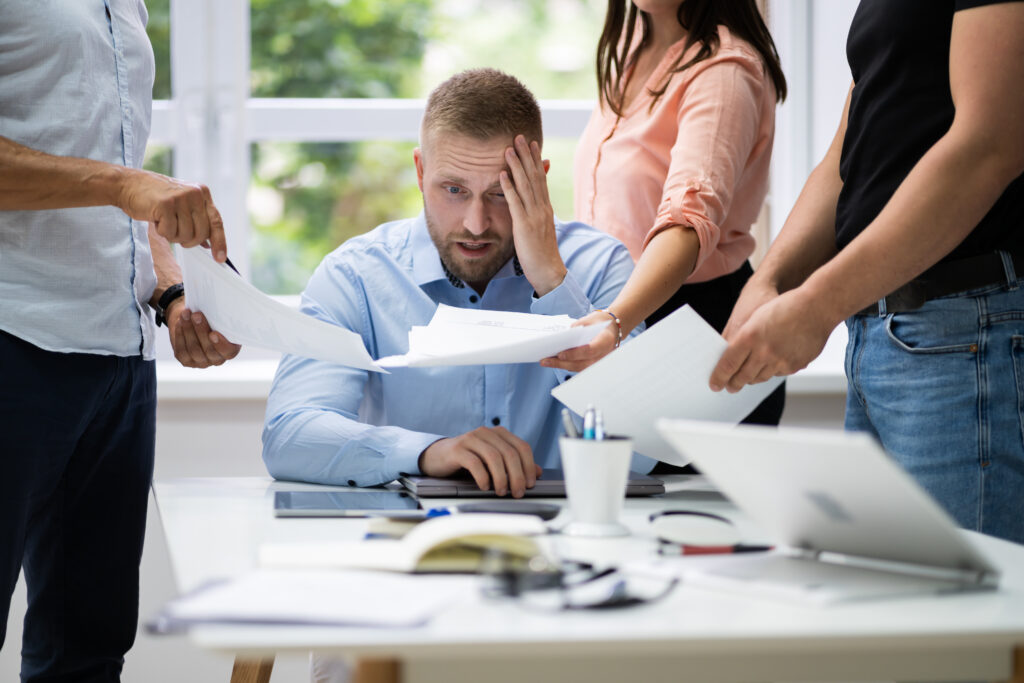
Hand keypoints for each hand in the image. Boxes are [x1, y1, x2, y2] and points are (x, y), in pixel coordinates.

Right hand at [117, 168, 227, 261]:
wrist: (128, 185)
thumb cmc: (155, 198)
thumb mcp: (181, 204)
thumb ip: (196, 220)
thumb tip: (208, 244)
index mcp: (202, 193)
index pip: (216, 221)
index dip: (219, 242)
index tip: (220, 258)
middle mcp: (195, 194)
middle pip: (202, 233)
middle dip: (189, 241)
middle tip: (176, 234)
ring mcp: (181, 198)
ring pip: (186, 234)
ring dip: (173, 235)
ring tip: (164, 222)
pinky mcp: (166, 204)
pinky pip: (170, 232)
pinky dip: (162, 231)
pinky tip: (156, 219)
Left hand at [165, 301, 240, 367]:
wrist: (193, 318)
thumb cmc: (210, 316)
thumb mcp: (219, 316)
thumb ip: (221, 318)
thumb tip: (220, 308)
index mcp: (230, 349)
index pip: (228, 351)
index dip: (221, 344)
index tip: (213, 333)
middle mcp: (217, 359)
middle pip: (209, 350)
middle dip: (201, 331)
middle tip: (196, 315)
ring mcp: (202, 362)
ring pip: (194, 350)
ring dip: (188, 330)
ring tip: (185, 315)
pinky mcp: (187, 360)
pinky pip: (182, 351)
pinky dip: (180, 335)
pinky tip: (180, 323)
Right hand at [419, 426, 541, 497]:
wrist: (437, 457)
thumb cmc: (467, 459)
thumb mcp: (493, 461)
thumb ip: (514, 464)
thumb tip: (538, 472)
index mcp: (498, 433)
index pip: (522, 447)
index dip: (529, 466)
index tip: (530, 484)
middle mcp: (486, 433)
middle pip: (510, 453)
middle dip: (517, 476)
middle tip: (517, 492)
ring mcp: (471, 439)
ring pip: (494, 457)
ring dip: (501, 478)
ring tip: (501, 492)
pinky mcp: (457, 449)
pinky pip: (475, 462)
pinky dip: (483, 477)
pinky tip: (485, 486)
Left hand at [500, 135, 565, 296]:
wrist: (549, 271)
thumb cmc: (542, 253)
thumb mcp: (541, 228)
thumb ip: (537, 213)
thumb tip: (536, 202)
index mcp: (545, 208)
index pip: (541, 178)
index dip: (536, 160)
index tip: (532, 143)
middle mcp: (542, 208)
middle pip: (534, 176)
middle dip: (527, 155)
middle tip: (520, 136)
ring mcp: (534, 216)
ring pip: (525, 185)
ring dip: (516, 165)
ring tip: (509, 148)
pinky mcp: (524, 226)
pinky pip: (515, 203)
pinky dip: (508, 187)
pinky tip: (502, 175)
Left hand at [540, 310, 617, 371]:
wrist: (612, 328)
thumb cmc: (599, 323)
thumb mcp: (588, 320)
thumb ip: (577, 328)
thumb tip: (561, 338)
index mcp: (605, 340)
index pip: (589, 350)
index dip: (574, 354)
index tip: (560, 354)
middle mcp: (604, 355)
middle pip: (581, 363)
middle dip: (562, 363)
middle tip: (545, 360)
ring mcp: (599, 362)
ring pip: (578, 368)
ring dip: (561, 365)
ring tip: (545, 361)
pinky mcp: (593, 365)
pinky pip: (579, 367)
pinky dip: (566, 365)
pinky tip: (554, 361)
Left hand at [709, 287, 832, 392]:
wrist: (816, 307)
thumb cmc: (783, 307)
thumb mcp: (754, 318)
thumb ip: (741, 338)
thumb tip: (728, 357)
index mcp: (749, 336)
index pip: (728, 364)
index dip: (719, 377)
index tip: (714, 385)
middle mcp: (763, 351)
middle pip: (743, 376)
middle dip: (733, 384)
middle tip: (729, 387)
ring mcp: (780, 360)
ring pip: (760, 378)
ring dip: (752, 378)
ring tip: (746, 378)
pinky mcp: (794, 366)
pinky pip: (777, 374)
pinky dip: (771, 371)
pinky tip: (770, 364)